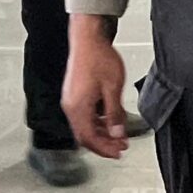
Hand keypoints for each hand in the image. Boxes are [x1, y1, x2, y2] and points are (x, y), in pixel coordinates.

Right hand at [63, 24, 130, 157]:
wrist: (88, 39)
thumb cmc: (99, 58)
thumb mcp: (113, 88)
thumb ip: (114, 114)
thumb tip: (117, 134)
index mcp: (78, 107)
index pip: (89, 138)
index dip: (105, 149)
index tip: (119, 152)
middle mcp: (71, 106)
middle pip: (85, 135)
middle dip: (104, 144)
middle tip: (121, 147)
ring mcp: (71, 101)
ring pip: (85, 126)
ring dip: (102, 133)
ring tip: (119, 135)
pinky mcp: (74, 95)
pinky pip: (84, 116)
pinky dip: (97, 122)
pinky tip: (110, 121)